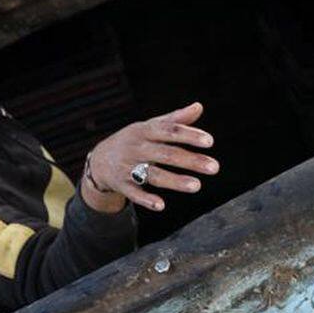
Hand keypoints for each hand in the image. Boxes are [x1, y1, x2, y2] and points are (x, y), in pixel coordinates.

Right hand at [82, 103, 217, 212]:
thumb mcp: (150, 127)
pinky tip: (161, 205)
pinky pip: (134, 193)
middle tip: (215, 167)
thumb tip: (199, 106)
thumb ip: (175, 119)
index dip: (189, 135)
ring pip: (153, 174)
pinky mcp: (122, 185)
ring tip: (197, 186)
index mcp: (145, 131)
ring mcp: (128, 167)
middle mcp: (136, 148)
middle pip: (166, 154)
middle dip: (190, 161)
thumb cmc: (134, 141)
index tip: (209, 141)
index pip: (169, 131)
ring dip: (174, 181)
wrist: (99, 160)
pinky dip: (146, 199)